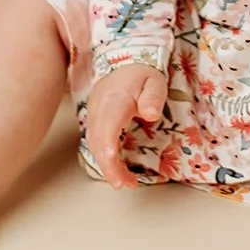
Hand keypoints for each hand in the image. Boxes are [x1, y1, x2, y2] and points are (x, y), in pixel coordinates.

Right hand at [84, 62, 168, 188]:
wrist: (123, 65)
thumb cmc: (141, 74)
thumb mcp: (154, 80)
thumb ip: (153, 96)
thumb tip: (151, 114)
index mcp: (115, 99)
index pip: (108, 121)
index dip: (108, 140)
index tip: (112, 156)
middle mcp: (100, 110)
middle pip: (98, 140)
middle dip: (109, 165)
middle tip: (124, 184)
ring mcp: (94, 117)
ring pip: (95, 146)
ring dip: (108, 167)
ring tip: (126, 183)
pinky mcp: (95, 124)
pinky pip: (97, 145)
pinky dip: (106, 161)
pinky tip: (119, 172)